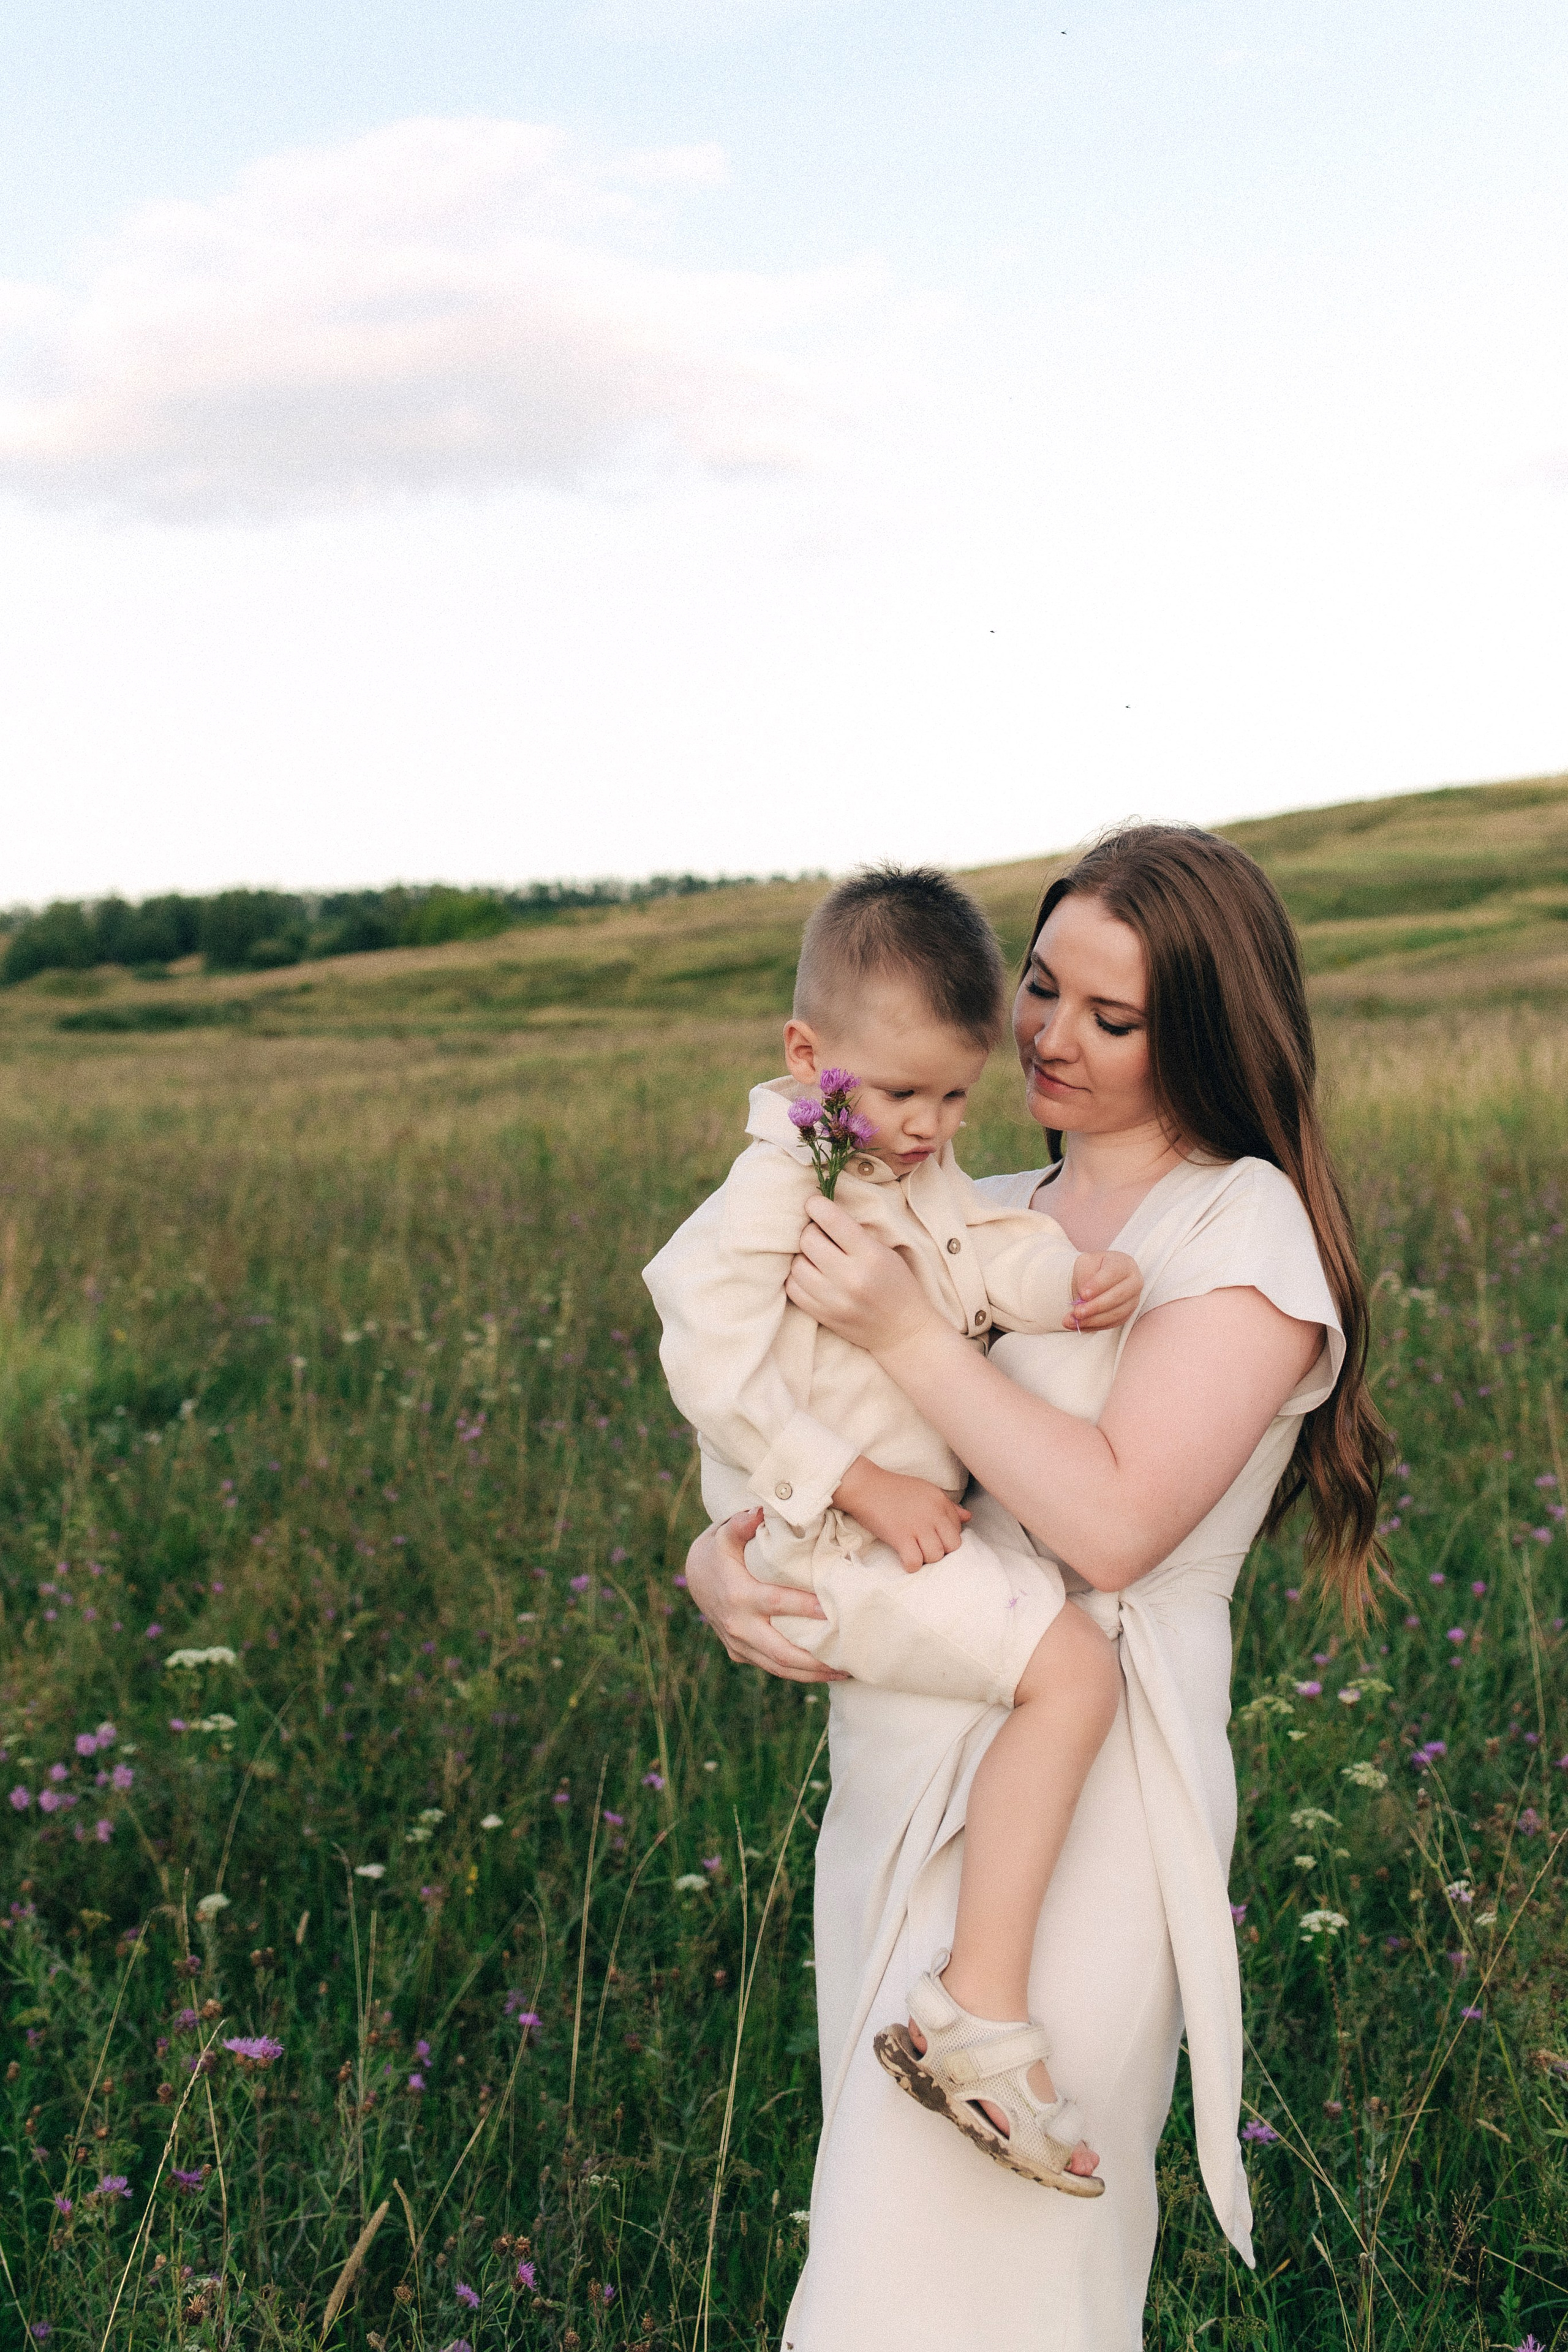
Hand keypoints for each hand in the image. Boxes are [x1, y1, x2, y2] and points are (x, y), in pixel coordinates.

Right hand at [683, 1511, 846, 1682]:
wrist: (696, 1576)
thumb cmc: (720, 1551)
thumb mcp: (724, 1534)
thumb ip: (741, 1524)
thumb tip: (758, 1512)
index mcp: (738, 1596)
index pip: (776, 1603)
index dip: (803, 1608)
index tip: (831, 1612)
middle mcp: (738, 1625)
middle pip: (780, 1652)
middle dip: (814, 1661)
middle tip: (847, 1661)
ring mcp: (737, 1644)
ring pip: (777, 1667)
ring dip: (810, 1674)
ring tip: (842, 1673)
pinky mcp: (739, 1653)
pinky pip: (771, 1667)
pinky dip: (797, 1673)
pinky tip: (822, 1671)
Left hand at [786, 1193, 939, 1354]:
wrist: (904, 1332)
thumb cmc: (898, 1285)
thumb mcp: (886, 1252)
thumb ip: (855, 1234)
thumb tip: (820, 1213)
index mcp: (870, 1255)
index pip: (831, 1220)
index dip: (816, 1205)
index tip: (814, 1204)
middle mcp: (849, 1278)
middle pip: (808, 1240)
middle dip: (810, 1231)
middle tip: (819, 1233)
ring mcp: (833, 1300)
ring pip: (796, 1265)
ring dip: (803, 1256)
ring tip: (815, 1256)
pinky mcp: (822, 1316)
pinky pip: (792, 1288)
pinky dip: (797, 1277)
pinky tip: (811, 1274)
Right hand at [834, 1456, 970, 1572]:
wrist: (865, 1486)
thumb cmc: (894, 1488)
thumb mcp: (926, 1491)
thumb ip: (948, 1505)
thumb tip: (968, 1517)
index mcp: (941, 1501)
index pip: (958, 1530)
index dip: (946, 1538)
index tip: (933, 1537)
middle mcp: (933, 1513)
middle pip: (953, 1546)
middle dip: (941, 1551)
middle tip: (926, 1548)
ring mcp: (917, 1526)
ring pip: (936, 1556)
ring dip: (926, 1559)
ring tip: (915, 1552)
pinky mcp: (900, 1536)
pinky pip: (915, 1562)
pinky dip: (911, 1565)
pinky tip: (905, 1558)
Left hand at [1068, 1248, 1141, 1331]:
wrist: (1098, 1277)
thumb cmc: (1093, 1268)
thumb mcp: (1086, 1263)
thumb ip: (1085, 1275)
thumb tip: (1084, 1297)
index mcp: (1124, 1264)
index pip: (1113, 1274)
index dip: (1098, 1285)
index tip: (1083, 1294)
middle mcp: (1134, 1282)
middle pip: (1117, 1296)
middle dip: (1095, 1306)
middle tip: (1077, 1312)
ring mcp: (1133, 1300)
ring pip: (1115, 1313)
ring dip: (1093, 1319)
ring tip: (1073, 1320)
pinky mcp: (1126, 1314)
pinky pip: (1112, 1323)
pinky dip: (1094, 1326)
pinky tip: (1078, 1325)